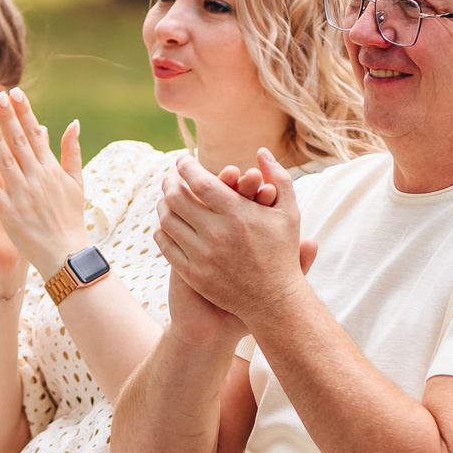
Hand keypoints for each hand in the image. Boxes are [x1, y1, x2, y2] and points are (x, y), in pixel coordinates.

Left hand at [0, 90, 89, 279]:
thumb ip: (71, 151)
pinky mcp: (10, 214)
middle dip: (7, 117)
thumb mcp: (76, 182)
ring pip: (5, 162)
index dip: (23, 112)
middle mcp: (36, 178)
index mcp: (50, 169)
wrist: (66, 253)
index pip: (35, 134)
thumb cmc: (71, 217)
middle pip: (18, 142)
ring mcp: (22, 195)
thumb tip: (73, 122)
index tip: (14, 92)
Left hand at [154, 150, 308, 335]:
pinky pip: (166, 245)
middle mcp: (217, 233)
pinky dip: (162, 230)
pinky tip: (167, 223)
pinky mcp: (193, 274)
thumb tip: (262, 151)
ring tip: (166, 199)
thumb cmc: (282, 253)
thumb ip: (279, 178)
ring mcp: (202, 255)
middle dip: (169, 182)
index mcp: (238, 213)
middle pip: (176, 198)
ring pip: (168, 221)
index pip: (198, 181)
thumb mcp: (289, 213)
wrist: (273, 301)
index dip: (185, 167)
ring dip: (162, 205)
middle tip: (169, 178)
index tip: (182, 162)